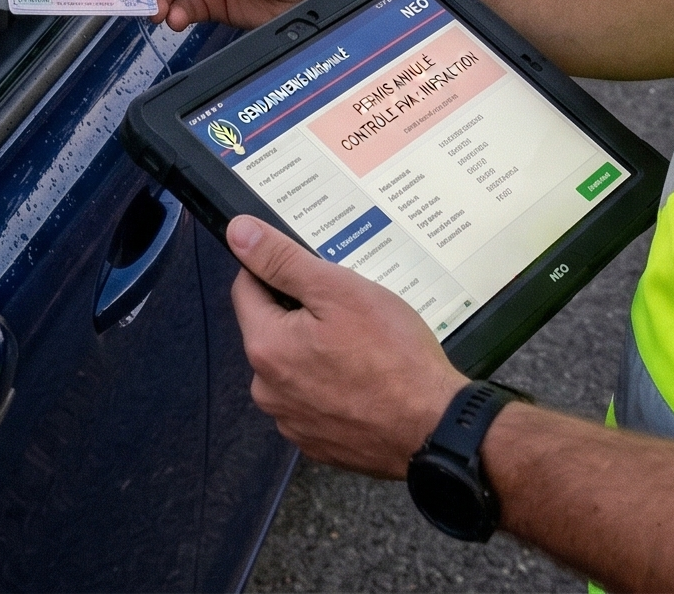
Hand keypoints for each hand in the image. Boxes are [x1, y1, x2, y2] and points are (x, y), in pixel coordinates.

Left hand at [227, 215, 466, 478]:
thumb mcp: (339, 290)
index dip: (279, 271)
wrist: (435, 427)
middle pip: (272, 329)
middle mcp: (267, 389)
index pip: (247, 288)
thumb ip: (283, 260)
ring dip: (316, 352)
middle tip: (351, 312)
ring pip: (293, 366)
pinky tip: (365, 381)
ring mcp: (291, 421)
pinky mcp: (316, 443)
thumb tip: (239, 232)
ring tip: (364, 348)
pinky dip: (331, 387)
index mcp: (265, 347)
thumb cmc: (392, 355)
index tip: (317, 275)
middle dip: (303, 313)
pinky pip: (313, 400)